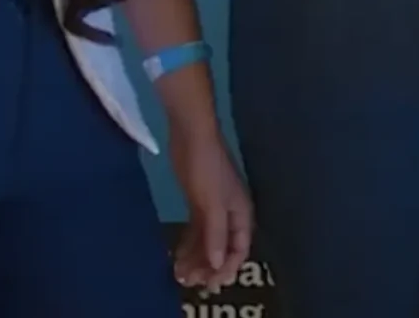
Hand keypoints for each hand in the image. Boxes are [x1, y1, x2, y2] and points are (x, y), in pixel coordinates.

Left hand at [169, 132, 253, 289]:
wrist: (192, 135)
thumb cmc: (207, 168)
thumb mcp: (212, 203)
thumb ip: (216, 234)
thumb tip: (219, 263)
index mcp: (241, 213)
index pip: (239, 248)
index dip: (228, 267)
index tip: (212, 283)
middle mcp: (230, 213)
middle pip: (223, 247)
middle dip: (209, 266)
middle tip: (190, 282)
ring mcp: (214, 208)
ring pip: (208, 240)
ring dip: (197, 258)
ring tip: (180, 274)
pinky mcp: (199, 202)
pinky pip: (197, 230)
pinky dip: (189, 244)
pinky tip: (178, 257)